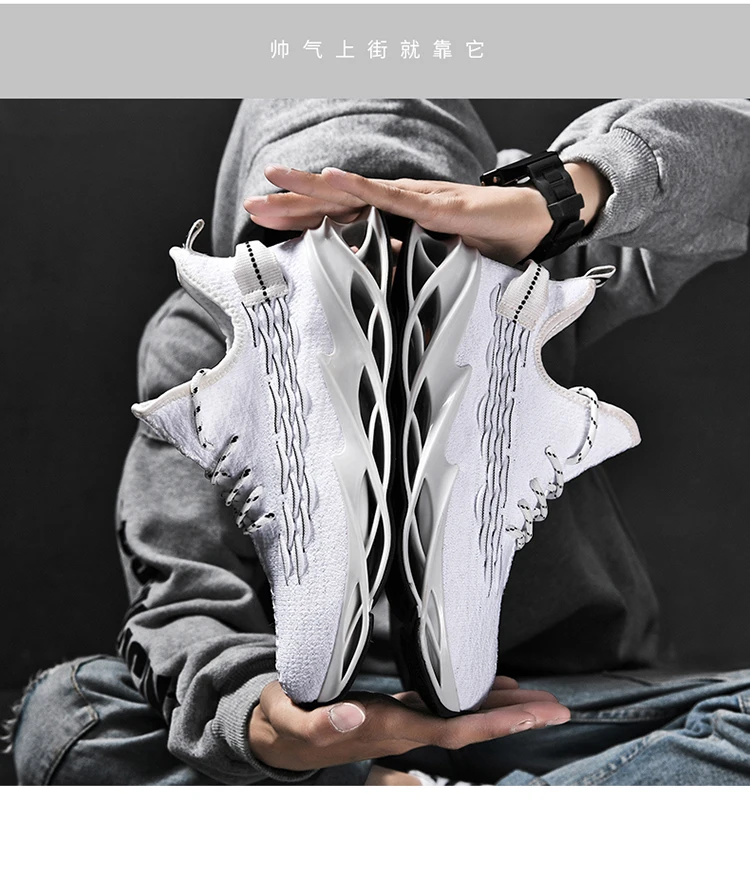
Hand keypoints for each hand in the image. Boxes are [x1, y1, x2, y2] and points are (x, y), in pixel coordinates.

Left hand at [245, 161, 609, 264]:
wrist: (528, 224)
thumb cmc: (481, 245)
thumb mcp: (431, 270)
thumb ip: (403, 281)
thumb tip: (378, 311)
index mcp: (390, 224)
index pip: (336, 222)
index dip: (301, 223)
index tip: (263, 231)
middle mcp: (394, 207)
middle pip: (333, 204)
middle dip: (291, 204)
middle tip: (251, 205)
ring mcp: (412, 202)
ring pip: (354, 191)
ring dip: (314, 184)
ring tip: (276, 177)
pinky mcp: (436, 205)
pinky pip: (394, 197)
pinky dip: (363, 189)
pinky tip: (334, 179)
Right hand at [248, 676, 570, 771]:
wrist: (277, 739)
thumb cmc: (285, 726)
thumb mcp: (290, 719)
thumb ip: (319, 721)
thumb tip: (351, 717)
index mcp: (385, 728)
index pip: (450, 728)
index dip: (493, 723)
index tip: (530, 716)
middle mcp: (404, 730)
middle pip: (470, 726)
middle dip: (515, 719)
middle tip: (559, 709)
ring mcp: (403, 724)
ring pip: (461, 717)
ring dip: (501, 709)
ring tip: (539, 698)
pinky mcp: (397, 713)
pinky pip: (445, 707)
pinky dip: (474, 698)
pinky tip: (494, 690)